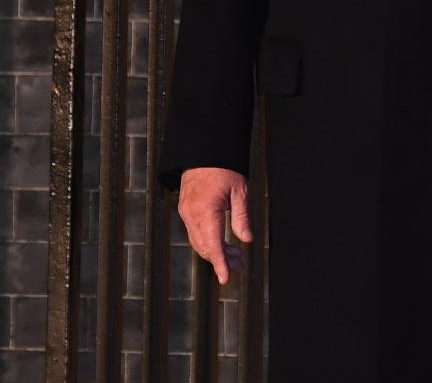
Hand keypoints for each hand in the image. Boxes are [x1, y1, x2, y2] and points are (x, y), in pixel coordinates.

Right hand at [177, 167, 252, 284]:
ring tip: (236, 256)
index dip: (220, 265)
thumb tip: (246, 240)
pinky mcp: (185, 210)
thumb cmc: (224, 169)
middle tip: (240, 266)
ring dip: (215, 251)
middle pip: (205, 247)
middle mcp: (191, 215)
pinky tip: (222, 243)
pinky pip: (195, 232)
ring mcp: (186, 213)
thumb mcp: (240, 192)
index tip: (226, 279)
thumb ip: (241, 218)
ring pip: (199, 241)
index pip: (212, 246)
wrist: (203, 151)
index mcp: (205, 212)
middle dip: (221, 260)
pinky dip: (208, 241)